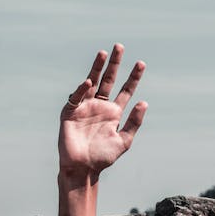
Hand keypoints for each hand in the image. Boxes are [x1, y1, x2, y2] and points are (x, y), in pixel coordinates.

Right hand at [58, 43, 147, 175]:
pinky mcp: (71, 112)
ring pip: (93, 82)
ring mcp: (85, 107)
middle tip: (120, 46)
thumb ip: (134, 122)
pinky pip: (77, 97)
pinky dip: (81, 89)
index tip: (141, 63)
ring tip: (104, 53)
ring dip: (98, 67)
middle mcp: (100, 106)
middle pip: (109, 79)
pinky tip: (89, 81)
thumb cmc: (103, 157)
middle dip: (115, 64)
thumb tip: (144, 102)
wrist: (82, 169)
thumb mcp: (123, 140)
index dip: (133, 77)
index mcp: (114, 112)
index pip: (125, 90)